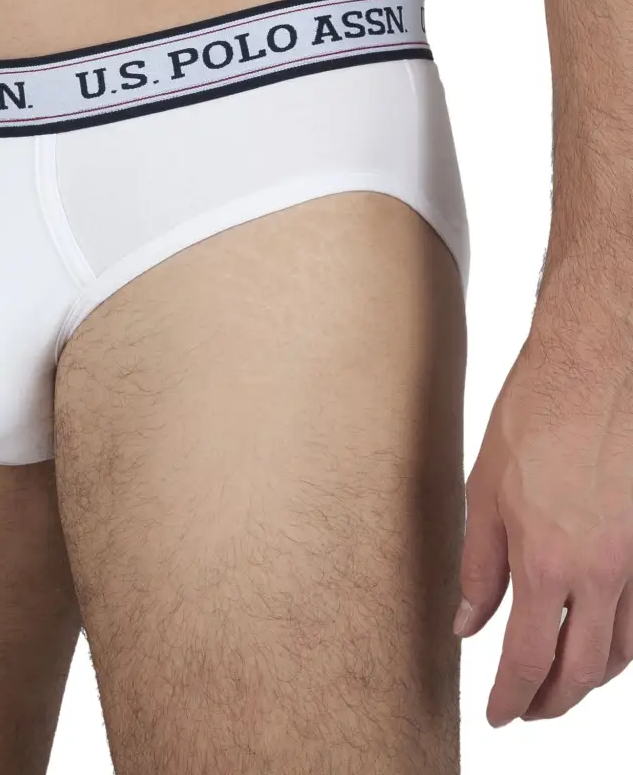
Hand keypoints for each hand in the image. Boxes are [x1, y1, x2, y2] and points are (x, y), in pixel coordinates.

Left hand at [456, 301, 632, 724]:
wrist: (598, 368)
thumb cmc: (534, 418)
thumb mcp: (485, 492)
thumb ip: (479, 566)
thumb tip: (467, 625)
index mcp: (550, 562)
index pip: (531, 659)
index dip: (512, 697)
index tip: (499, 715)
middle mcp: (605, 573)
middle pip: (585, 670)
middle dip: (553, 701)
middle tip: (526, 710)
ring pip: (625, 650)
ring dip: (590, 676)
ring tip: (557, 681)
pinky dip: (622, 642)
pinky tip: (599, 637)